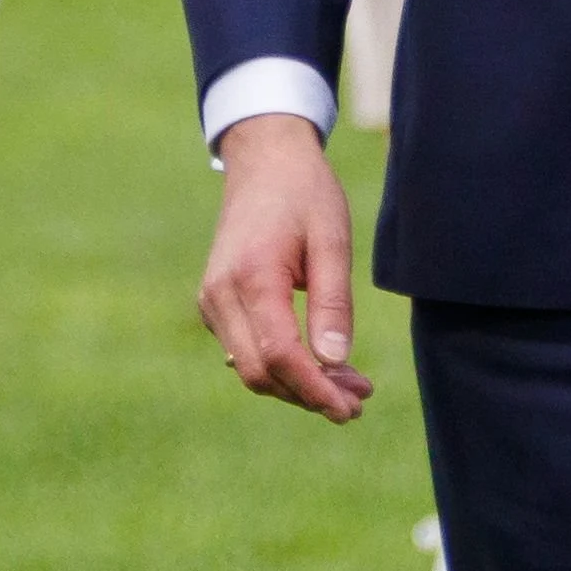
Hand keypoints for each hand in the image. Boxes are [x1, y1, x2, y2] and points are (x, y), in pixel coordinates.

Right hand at [198, 113, 373, 422]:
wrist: (263, 162)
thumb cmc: (304, 195)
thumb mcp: (332, 241)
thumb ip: (332, 303)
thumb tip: (334, 362)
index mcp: (251, 277)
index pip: (279, 355)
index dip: (315, 389)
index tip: (351, 408)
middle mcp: (220, 295)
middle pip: (259, 372)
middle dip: (308, 395)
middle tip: (359, 400)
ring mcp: (211, 300)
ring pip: (249, 367)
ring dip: (297, 384)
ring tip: (350, 384)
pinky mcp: (215, 303)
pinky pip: (244, 350)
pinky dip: (281, 365)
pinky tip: (319, 362)